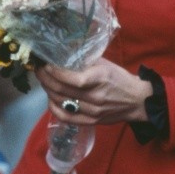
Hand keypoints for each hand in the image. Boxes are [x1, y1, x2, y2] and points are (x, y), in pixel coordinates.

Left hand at [35, 58, 152, 125]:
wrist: (136, 101)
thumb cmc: (119, 79)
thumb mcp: (105, 64)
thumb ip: (85, 60)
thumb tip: (63, 52)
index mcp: (100, 79)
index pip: (73, 79)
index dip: (55, 72)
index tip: (46, 63)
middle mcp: (95, 97)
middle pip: (62, 90)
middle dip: (45, 78)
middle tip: (38, 69)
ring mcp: (92, 111)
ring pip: (60, 102)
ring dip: (47, 90)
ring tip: (43, 80)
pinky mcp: (90, 121)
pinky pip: (66, 116)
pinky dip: (54, 107)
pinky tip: (50, 98)